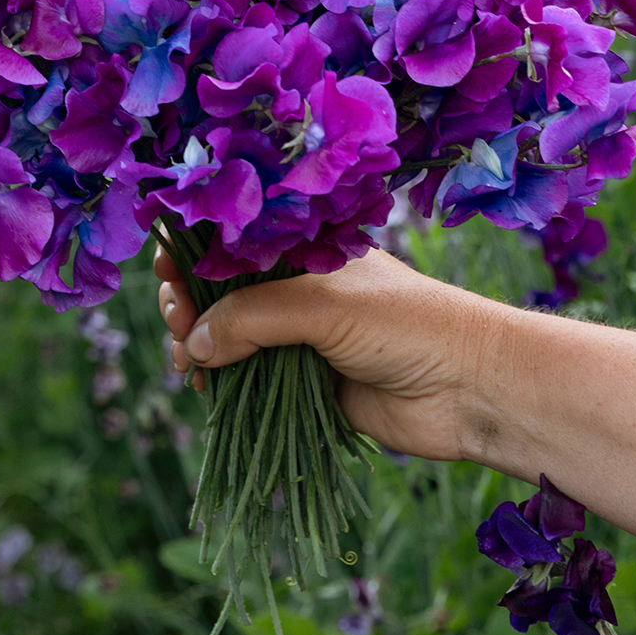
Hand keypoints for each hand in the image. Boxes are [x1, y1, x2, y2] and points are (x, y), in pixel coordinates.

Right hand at [155, 245, 509, 464]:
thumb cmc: (408, 325)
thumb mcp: (324, 306)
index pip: (238, 245)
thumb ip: (254, 317)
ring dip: (201, 345)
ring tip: (185, 358)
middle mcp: (304, 291)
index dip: (196, 253)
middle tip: (175, 319)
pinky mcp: (312, 387)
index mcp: (309, 253)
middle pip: (226, 292)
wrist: (472, 389)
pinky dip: (222, 383)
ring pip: (234, 339)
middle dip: (191, 302)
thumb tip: (195, 343)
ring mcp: (306, 339)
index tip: (163, 267)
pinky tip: (203, 385)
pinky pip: (253, 382)